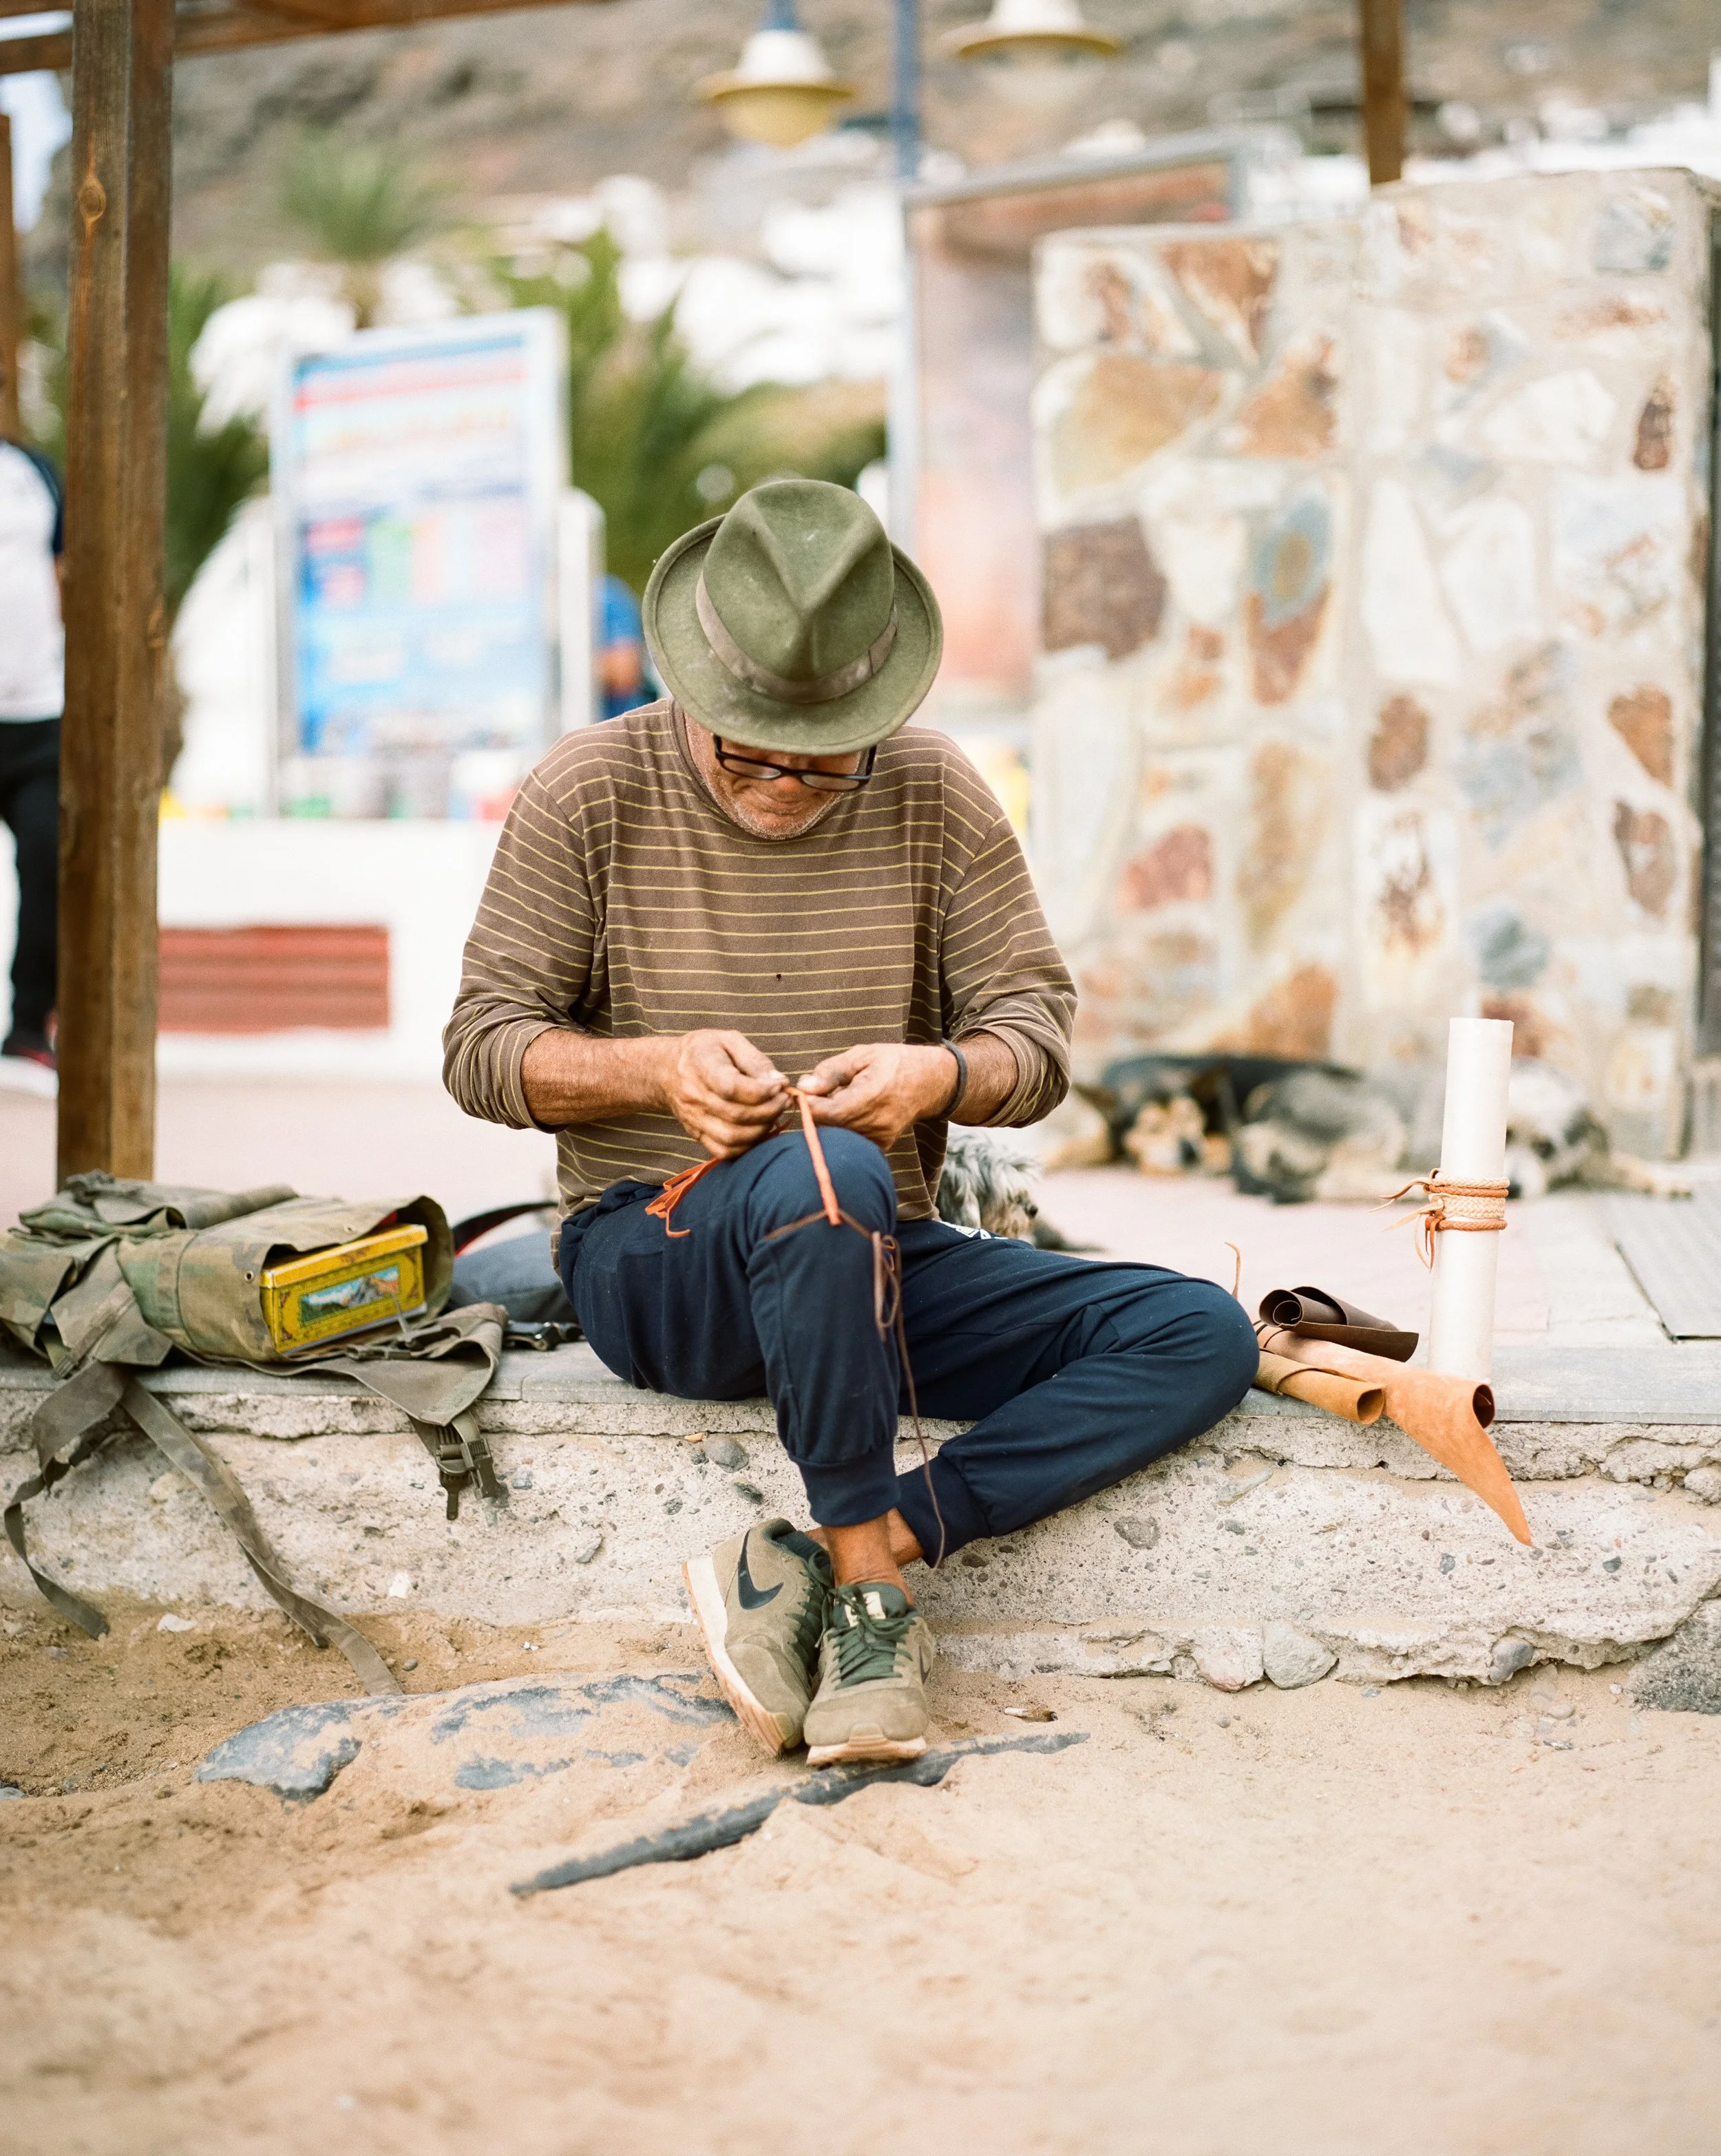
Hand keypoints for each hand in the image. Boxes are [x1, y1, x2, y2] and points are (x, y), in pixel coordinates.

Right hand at [661, 1030, 789, 1158]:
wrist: (668, 1070)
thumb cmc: (704, 1051)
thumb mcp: (729, 1040)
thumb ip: (755, 1060)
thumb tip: (778, 1081)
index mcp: (700, 1065)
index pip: (732, 1087)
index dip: (761, 1091)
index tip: (779, 1085)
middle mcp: (693, 1095)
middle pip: (736, 1115)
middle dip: (770, 1109)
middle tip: (785, 1099)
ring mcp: (693, 1119)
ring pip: (732, 1137)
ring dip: (762, 1128)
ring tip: (775, 1113)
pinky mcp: (696, 1134)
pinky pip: (724, 1151)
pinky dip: (747, 1146)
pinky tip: (760, 1129)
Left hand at [796, 1042, 955, 1150]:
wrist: (929, 1082)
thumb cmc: (894, 1062)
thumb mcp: (862, 1055)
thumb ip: (831, 1071)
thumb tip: (804, 1087)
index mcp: (870, 1096)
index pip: (826, 1113)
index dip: (808, 1105)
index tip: (801, 1093)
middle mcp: (875, 1123)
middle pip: (828, 1127)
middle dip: (816, 1111)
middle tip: (820, 1092)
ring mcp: (879, 1138)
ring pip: (837, 1136)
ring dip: (830, 1120)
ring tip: (841, 1099)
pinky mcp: (881, 1146)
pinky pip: (850, 1141)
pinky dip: (843, 1128)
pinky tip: (852, 1112)